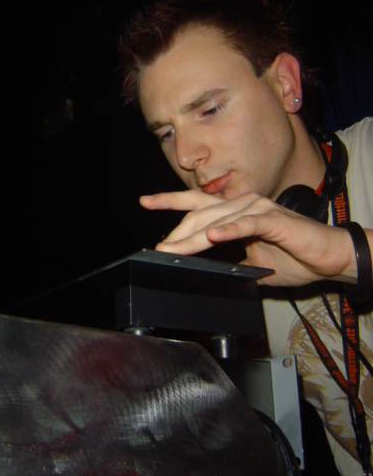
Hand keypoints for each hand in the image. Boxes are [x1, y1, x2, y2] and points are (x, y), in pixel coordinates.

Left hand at [140, 190, 356, 286]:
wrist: (330, 259)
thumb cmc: (296, 258)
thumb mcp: (254, 266)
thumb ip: (232, 264)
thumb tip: (211, 274)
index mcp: (238, 212)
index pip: (198, 203)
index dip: (171, 201)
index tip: (146, 202)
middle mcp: (245, 204)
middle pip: (201, 211)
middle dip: (178, 231)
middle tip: (161, 247)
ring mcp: (259, 209)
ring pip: (217, 219)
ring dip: (194, 236)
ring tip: (175, 249)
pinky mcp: (274, 219)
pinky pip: (246, 223)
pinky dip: (229, 229)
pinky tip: (213, 237)